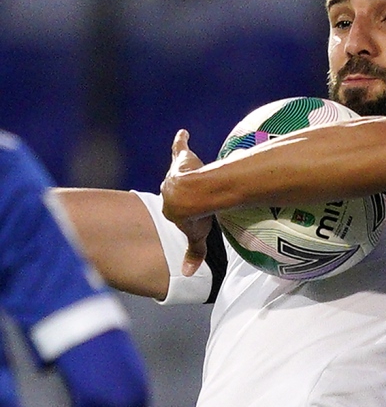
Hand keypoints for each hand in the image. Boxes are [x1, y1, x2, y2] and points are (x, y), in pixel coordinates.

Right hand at [161, 129, 211, 275]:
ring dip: (183, 171)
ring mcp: (175, 174)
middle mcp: (168, 190)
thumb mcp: (197, 235)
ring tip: (189, 170)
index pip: (173, 210)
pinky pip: (179, 148)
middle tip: (190, 195)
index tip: (188, 214)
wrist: (196, 196)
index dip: (182, 212)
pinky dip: (181, 140)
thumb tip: (189, 274)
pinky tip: (183, 133)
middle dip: (179, 193)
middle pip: (173, 190)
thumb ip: (195, 252)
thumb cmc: (196, 216)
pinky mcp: (182, 159)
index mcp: (170, 208)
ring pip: (178, 173)